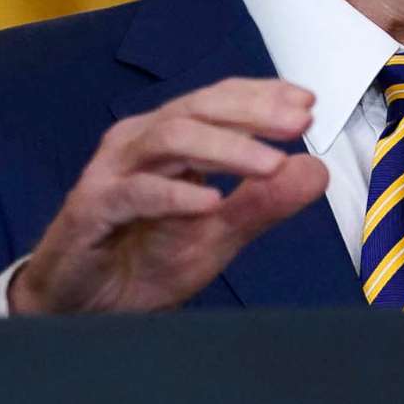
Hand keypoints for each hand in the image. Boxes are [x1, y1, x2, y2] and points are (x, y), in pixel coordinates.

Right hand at [11, 78, 331, 314]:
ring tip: (269, 165)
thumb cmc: (143, 261)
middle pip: (196, 109)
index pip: (215, 102)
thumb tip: (316, 169)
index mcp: (165, 139)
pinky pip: (136, 193)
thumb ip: (263, 202)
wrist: (87, 307)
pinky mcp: (93, 209)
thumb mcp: (218, 233)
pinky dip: (176, 194)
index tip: (308, 104)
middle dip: (252, 113)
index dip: (260, 96)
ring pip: (170, 140)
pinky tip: (211, 201)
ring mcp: (111, 173)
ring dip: (225, 149)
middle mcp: (136, 144)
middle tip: (298, 124)